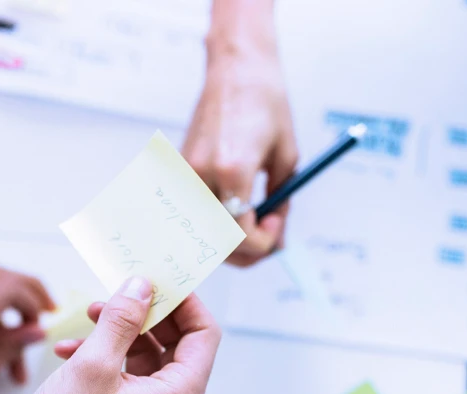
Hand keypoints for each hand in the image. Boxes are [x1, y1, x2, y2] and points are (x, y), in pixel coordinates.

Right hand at [0, 278, 219, 393]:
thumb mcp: (93, 364)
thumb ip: (122, 319)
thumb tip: (142, 286)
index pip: (203, 335)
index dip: (184, 301)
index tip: (158, 277)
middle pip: (177, 348)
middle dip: (144, 315)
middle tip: (115, 291)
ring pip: (149, 364)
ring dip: (120, 336)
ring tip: (86, 319)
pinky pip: (131, 385)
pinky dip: (108, 362)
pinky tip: (71, 352)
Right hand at [183, 24, 297, 266]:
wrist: (236, 68)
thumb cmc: (266, 104)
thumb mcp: (287, 156)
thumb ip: (280, 200)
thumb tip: (277, 236)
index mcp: (232, 169)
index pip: (239, 234)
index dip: (262, 244)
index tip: (277, 230)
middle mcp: (201, 174)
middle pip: (215, 242)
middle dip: (244, 251)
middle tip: (267, 239)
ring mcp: (185, 172)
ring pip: (200, 232)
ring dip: (228, 240)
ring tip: (252, 223)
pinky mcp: (178, 169)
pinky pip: (192, 212)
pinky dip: (212, 222)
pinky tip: (233, 210)